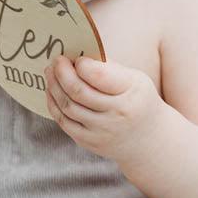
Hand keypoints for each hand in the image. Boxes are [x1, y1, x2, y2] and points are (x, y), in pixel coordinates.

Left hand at [43, 55, 163, 162]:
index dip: (82, 64)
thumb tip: (78, 55)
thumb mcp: (135, 79)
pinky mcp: (89, 142)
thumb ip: (109, 68)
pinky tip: (52, 91)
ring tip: (50, 72)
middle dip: (62, 73)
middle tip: (56, 60)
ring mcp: (102, 131)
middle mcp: (116, 114)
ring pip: (68, 107)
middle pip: (78, 91)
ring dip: (54, 86)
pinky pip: (64, 122)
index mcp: (130, 92)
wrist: (147, 139)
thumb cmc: (137, 100)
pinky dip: (54, 104)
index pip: (99, 76)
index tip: (77, 57)